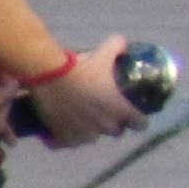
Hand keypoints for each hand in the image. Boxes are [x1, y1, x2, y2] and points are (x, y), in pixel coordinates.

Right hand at [15, 49, 141, 146]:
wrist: (49, 76)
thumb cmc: (81, 67)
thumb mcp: (104, 53)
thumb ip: (118, 47)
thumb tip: (125, 44)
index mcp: (119, 110)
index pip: (139, 124)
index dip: (138, 120)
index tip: (134, 114)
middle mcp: (104, 126)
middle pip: (115, 131)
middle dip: (114, 123)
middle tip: (106, 111)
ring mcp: (84, 134)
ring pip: (93, 138)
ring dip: (91, 130)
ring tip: (84, 118)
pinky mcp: (64, 137)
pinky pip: (71, 143)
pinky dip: (69, 137)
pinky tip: (66, 129)